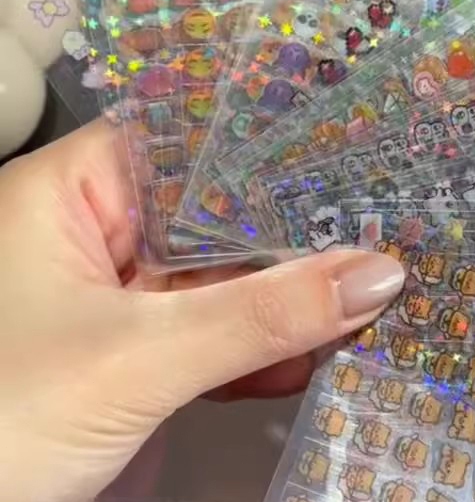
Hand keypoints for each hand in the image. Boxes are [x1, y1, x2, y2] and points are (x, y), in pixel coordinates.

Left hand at [0, 122, 403, 501]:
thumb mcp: (138, 358)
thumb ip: (261, 317)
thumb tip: (374, 276)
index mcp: (70, 195)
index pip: (186, 143)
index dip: (266, 147)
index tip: (345, 154)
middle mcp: (95, 237)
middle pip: (215, 215)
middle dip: (291, 234)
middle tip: (378, 228)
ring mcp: (117, 301)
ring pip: (220, 280)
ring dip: (285, 298)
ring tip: (366, 291)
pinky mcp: (133, 359)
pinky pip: (211, 336)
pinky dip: (259, 348)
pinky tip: (316, 352)